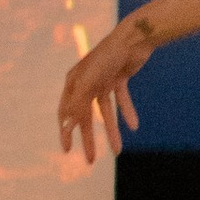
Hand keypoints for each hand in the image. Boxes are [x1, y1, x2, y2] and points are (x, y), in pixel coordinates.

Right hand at [59, 13, 156, 164]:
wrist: (133, 38)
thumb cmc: (108, 57)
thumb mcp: (90, 82)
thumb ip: (78, 103)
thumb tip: (66, 123)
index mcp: (73, 82)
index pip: (66, 112)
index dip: (66, 132)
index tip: (67, 151)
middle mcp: (86, 82)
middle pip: (85, 116)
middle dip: (88, 138)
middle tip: (90, 161)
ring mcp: (102, 80)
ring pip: (105, 111)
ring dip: (111, 131)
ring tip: (117, 151)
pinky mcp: (119, 78)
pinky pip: (122, 100)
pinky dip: (127, 112)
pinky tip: (134, 126)